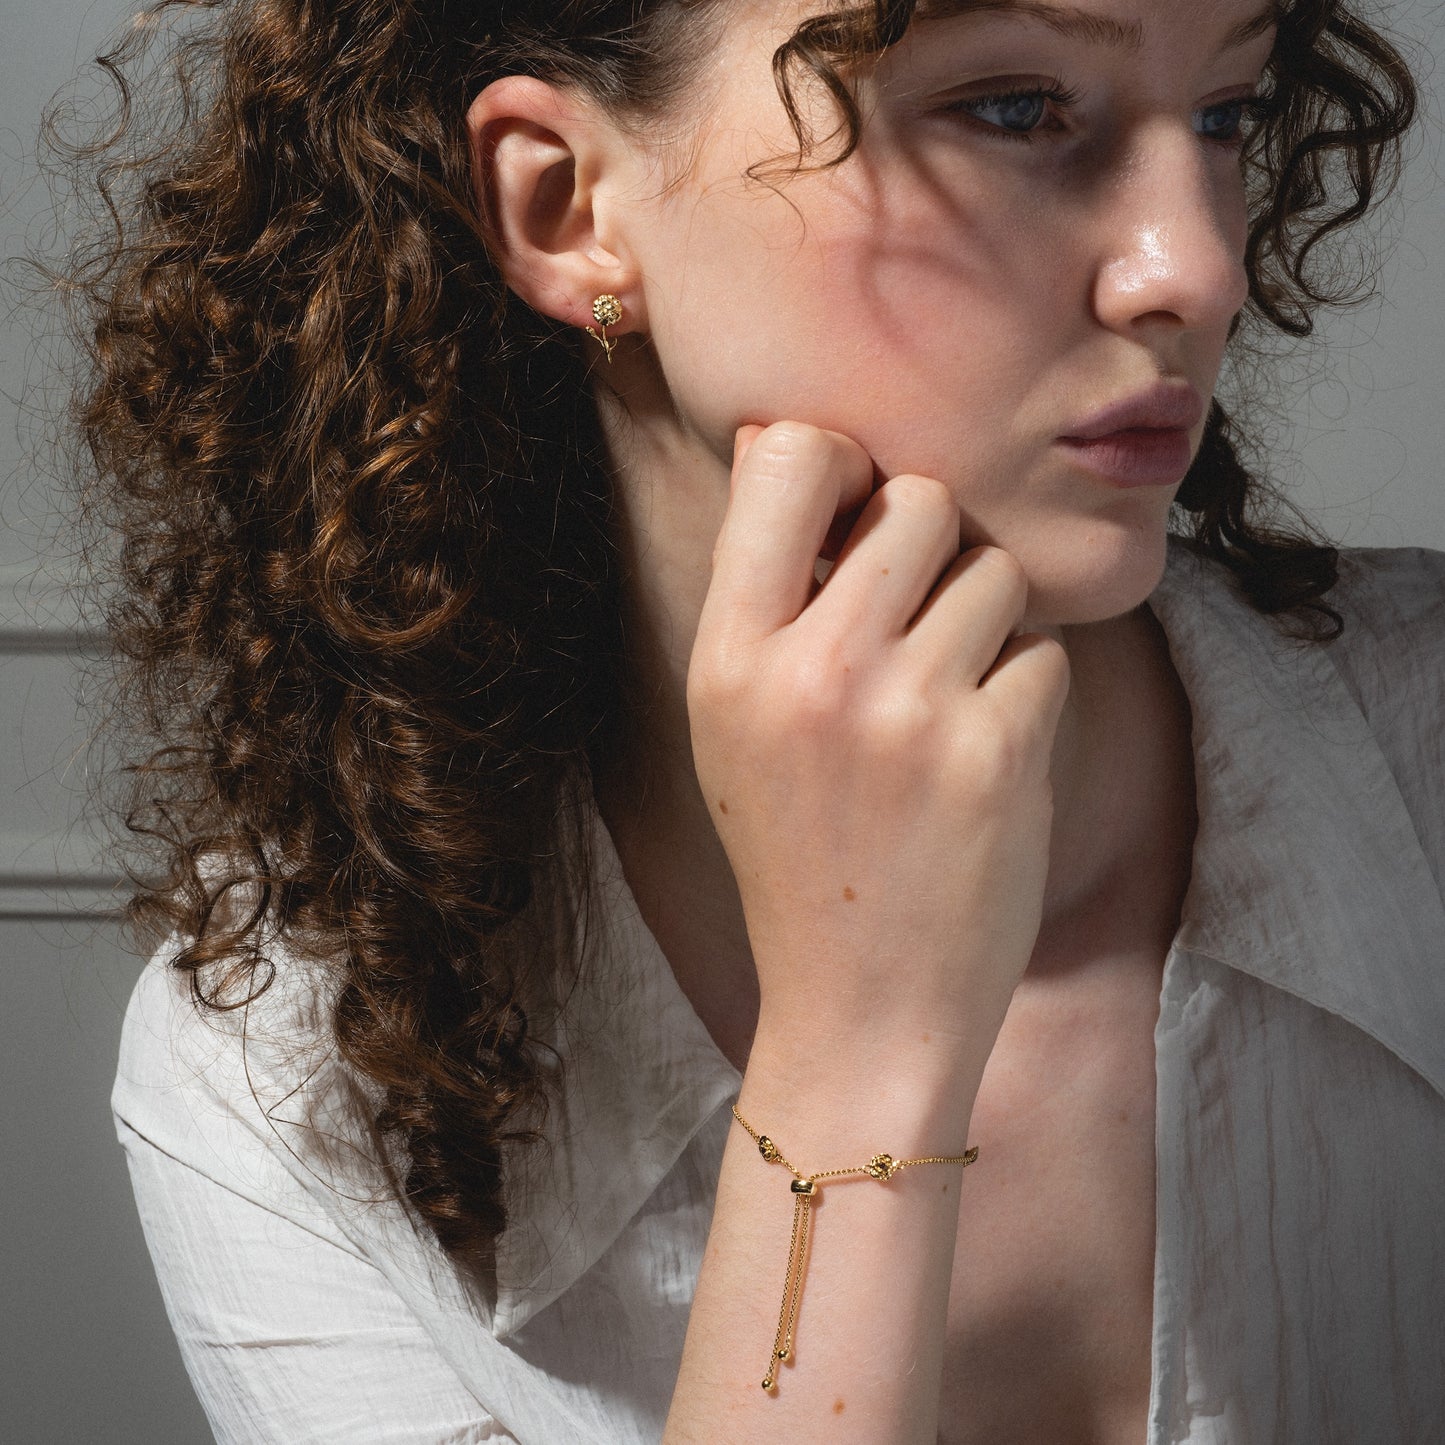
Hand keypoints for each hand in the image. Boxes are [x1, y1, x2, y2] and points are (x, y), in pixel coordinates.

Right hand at [687, 421, 1069, 1076]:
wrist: (862, 1009)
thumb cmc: (799, 858)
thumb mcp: (735, 729)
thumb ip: (766, 598)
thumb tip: (798, 448)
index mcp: (730, 659)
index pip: (791, 458)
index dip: (842, 463)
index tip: (857, 511)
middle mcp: (813, 670)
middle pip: (921, 500)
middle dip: (935, 550)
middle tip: (918, 626)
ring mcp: (908, 710)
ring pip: (995, 573)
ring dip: (988, 626)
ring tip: (947, 707)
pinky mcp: (997, 751)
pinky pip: (1043, 653)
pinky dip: (1026, 697)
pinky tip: (983, 762)